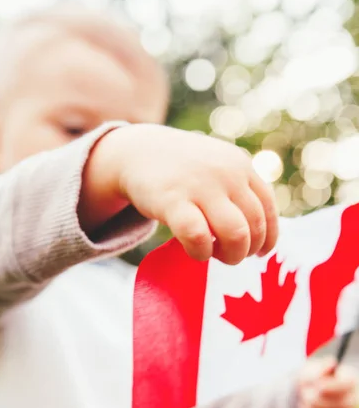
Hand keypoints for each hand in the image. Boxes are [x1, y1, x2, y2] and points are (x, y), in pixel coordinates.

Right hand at [80, 124, 277, 263]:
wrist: (139, 152)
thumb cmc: (183, 170)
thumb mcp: (218, 167)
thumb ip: (240, 189)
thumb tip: (261, 234)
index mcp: (241, 166)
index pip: (268, 209)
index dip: (268, 238)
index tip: (259, 253)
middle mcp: (227, 174)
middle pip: (255, 226)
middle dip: (246, 250)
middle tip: (230, 255)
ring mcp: (201, 186)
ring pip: (236, 234)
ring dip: (230, 255)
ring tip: (215, 254)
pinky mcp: (173, 201)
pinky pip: (198, 238)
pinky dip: (201, 253)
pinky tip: (194, 251)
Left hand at [297, 357, 356, 407]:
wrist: (308, 396)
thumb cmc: (311, 380)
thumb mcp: (311, 370)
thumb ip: (320, 368)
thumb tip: (331, 362)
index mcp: (349, 381)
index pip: (349, 385)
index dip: (334, 387)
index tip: (319, 388)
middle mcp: (352, 401)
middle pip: (339, 405)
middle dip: (316, 400)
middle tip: (304, 395)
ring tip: (303, 405)